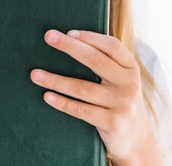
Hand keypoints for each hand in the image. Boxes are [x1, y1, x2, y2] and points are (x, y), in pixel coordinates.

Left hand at [30, 29, 161, 165]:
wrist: (136, 140)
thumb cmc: (119, 101)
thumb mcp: (121, 80)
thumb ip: (106, 63)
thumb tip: (70, 40)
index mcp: (131, 68)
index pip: (112, 46)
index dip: (90, 37)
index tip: (68, 32)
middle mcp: (129, 84)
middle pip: (95, 60)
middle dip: (69, 46)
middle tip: (48, 36)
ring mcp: (122, 104)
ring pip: (82, 87)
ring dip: (55, 80)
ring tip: (35, 74)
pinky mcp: (112, 123)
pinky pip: (81, 110)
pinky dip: (62, 102)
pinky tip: (47, 96)